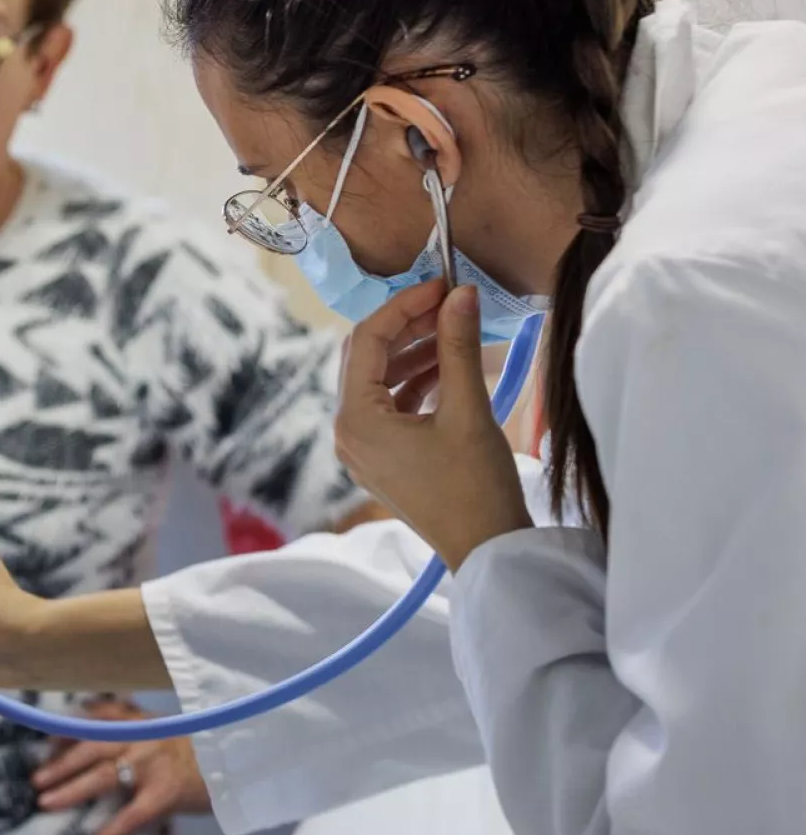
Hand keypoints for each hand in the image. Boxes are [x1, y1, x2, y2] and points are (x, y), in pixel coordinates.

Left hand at [31, 698, 210, 834]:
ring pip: (101, 777)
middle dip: (59, 764)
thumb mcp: (164, 730)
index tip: (45, 744)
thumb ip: (133, 729)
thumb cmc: (200, 751)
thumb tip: (98, 741)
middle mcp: (139, 737)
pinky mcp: (164, 793)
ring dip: (70, 790)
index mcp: (138, 722)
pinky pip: (131, 815)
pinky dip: (110, 833)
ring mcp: (151, 765)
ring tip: (46, 803)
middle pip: (88, 748)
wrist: (238, 762)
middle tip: (36, 781)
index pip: (94, 720)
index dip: (66, 731)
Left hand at [336, 279, 530, 568]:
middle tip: (449, 302)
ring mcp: (362, 448)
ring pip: (380, 381)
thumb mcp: (468, 410)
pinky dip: (417, 382)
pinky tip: (451, 365)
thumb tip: (460, 294)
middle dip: (407, 326)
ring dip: (415, 352)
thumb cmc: (475, 486)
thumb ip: (459, 347)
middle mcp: (347, 432)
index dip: (403, 306)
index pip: (367, 341)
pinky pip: (391, 406)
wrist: (487, 549)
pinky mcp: (383, 458)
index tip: (441, 285)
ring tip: (456, 330)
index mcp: (354, 419)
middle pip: (368, 358)